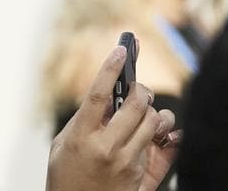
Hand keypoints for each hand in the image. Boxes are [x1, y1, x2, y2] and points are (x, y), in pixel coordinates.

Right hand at [46, 45, 178, 190]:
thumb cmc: (67, 178)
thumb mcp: (63, 146)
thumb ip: (84, 120)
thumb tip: (108, 95)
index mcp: (81, 137)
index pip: (98, 94)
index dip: (109, 68)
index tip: (120, 49)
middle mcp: (105, 148)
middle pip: (135, 104)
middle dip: (141, 90)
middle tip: (138, 89)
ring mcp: (125, 163)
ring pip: (153, 122)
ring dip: (152, 112)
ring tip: (144, 113)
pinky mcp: (140, 176)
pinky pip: (163, 146)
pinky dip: (164, 133)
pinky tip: (164, 131)